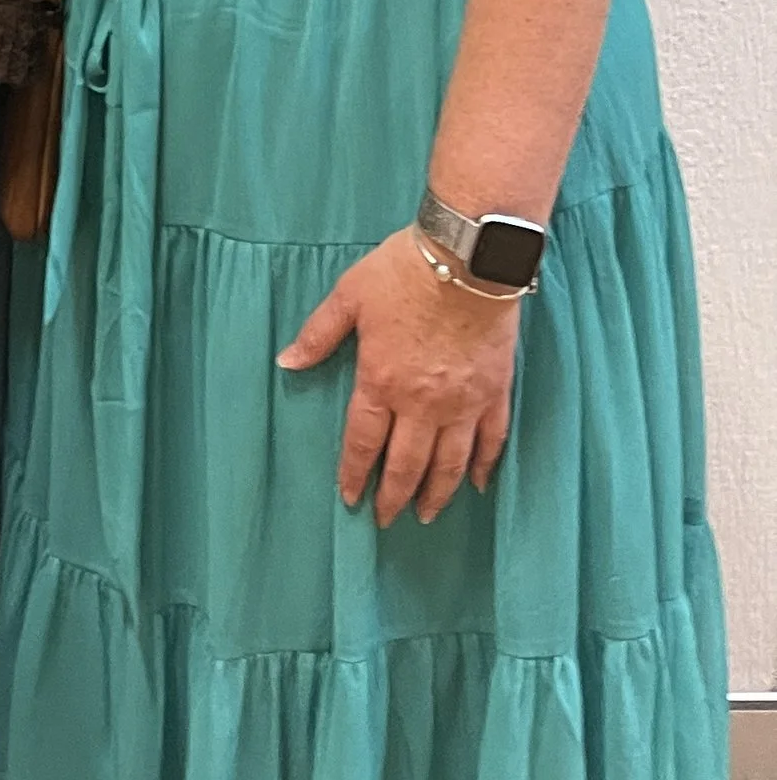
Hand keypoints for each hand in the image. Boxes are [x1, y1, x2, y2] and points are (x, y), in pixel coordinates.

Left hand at [279, 230, 521, 525]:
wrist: (468, 259)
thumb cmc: (402, 272)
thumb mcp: (348, 296)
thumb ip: (318, 335)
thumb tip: (286, 362)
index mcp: (381, 382)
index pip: (362, 442)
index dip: (354, 474)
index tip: (350, 499)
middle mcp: (422, 403)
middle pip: (406, 464)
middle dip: (394, 497)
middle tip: (387, 520)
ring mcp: (463, 402)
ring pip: (449, 463)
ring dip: (437, 493)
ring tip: (427, 515)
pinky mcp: (494, 392)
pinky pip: (491, 440)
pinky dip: (484, 466)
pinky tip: (477, 484)